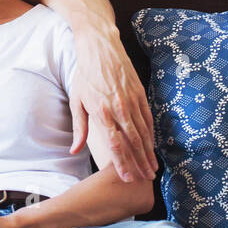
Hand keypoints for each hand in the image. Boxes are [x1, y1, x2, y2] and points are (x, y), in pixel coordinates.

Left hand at [68, 31, 157, 183]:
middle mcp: (119, 108)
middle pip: (132, 142)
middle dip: (140, 163)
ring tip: (153, 168)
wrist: (101, 48)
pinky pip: (148, 118)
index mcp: (102, 112)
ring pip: (143, 132)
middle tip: (146, 180)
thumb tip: (74, 151)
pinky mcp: (140, 93)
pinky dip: (151, 134)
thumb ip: (79, 128)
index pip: (115, 144)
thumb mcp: (77, 101)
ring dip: (148, 152)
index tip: (128, 178)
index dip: (122, 163)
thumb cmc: (85, 76)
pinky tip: (153, 146)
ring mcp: (132, 101)